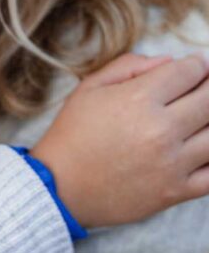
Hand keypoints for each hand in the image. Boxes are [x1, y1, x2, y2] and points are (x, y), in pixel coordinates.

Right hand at [32, 52, 208, 227]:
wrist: (58, 189)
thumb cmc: (72, 136)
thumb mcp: (89, 88)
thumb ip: (129, 66)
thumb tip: (168, 61)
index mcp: (139, 100)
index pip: (190, 71)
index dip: (195, 65)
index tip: (192, 69)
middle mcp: (161, 130)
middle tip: (202, 90)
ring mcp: (171, 163)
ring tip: (198, 119)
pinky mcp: (174, 191)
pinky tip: (202, 150)